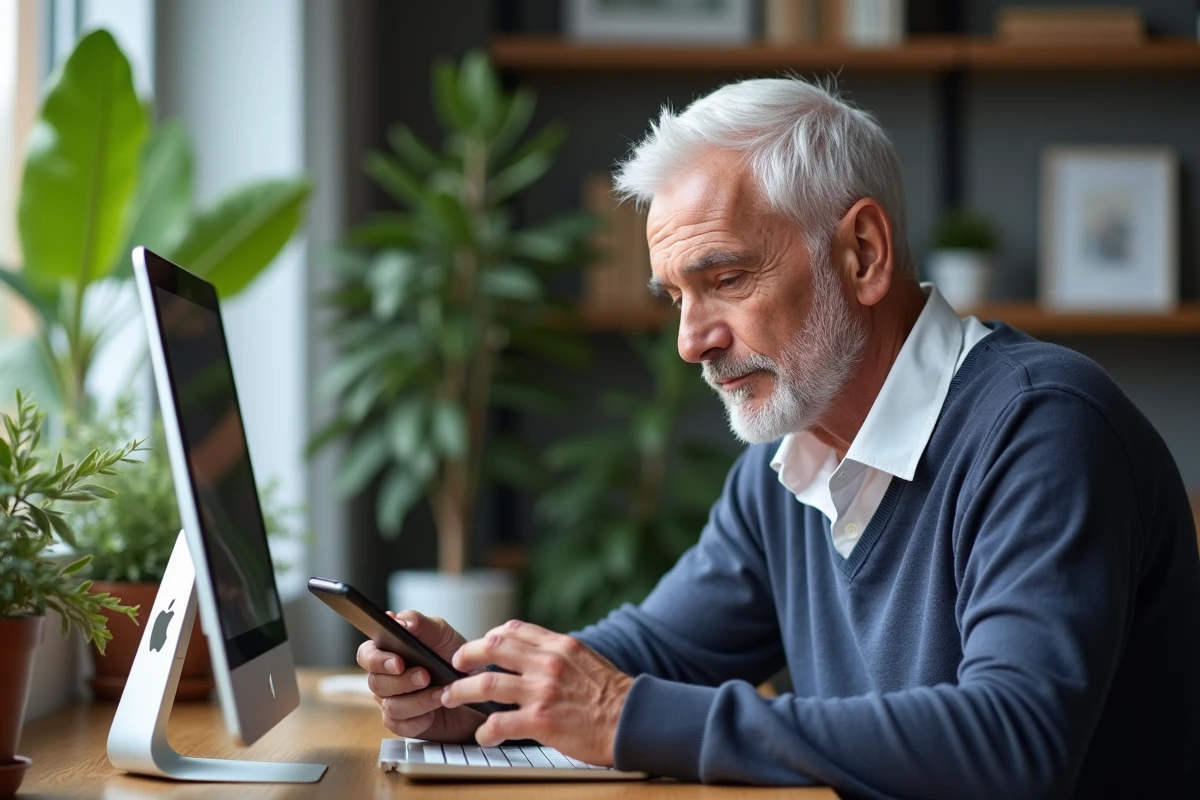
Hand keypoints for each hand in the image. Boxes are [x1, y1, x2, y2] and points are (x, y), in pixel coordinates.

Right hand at [356, 610, 484, 742]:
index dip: (376, 659)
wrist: (474, 690)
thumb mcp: (443, 635)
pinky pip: (401, 726)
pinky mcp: (402, 724)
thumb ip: (421, 624)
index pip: (366, 654)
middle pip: (376, 682)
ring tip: (440, 692)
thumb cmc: (454, 659)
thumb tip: (399, 621)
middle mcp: (386, 677)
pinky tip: (434, 711)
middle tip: (425, 676)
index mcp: (389, 652)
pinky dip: (420, 719)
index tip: (398, 662)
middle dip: (402, 681)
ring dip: (417, 700)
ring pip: (391, 705)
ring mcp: (392, 701)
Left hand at [442, 619, 633, 765]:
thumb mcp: (585, 659)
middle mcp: (546, 662)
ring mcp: (541, 691)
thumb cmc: (612, 693)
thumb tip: (533, 654)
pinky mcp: (540, 721)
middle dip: (466, 656)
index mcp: (558, 645)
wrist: (632, 718)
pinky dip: (485, 731)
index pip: (514, 629)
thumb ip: (557, 654)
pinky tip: (483, 736)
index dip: (490, 637)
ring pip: (485, 685)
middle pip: (492, 648)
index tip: (480, 647)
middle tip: (455, 667)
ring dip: (461, 692)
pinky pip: (499, 724)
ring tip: (449, 699)